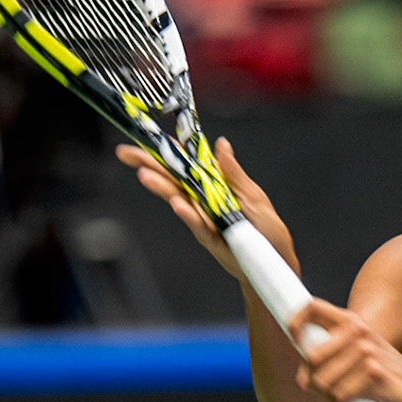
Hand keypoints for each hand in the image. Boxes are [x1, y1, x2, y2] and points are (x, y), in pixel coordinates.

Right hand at [121, 138, 296, 285]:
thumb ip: (234, 173)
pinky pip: (198, 225)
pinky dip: (188, 214)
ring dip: (163, 188)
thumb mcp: (253, 195)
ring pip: (180, 200)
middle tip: (126, 154)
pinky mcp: (211, 239)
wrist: (275, 263)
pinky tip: (176, 203)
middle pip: (174, 180)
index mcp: (215, 186)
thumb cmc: (266, 229)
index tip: (146, 138)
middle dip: (149, 166)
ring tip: (145, 175)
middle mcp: (204, 201)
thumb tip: (221, 145)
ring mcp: (205, 220)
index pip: (187, 165)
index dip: (167, 151)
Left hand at [286, 297, 401, 401]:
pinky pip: (339, 395)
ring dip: (326, 400)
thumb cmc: (382, 374)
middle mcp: (359, 331)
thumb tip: (302, 379)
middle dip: (312, 381)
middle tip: (324, 393)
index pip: (312, 307)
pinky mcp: (374, 373)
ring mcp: (367, 351)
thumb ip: (330, 356)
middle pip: (312, 357)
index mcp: (351, 321)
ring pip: (322, 381)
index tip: (296, 343)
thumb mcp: (358, 353)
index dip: (295, 322)